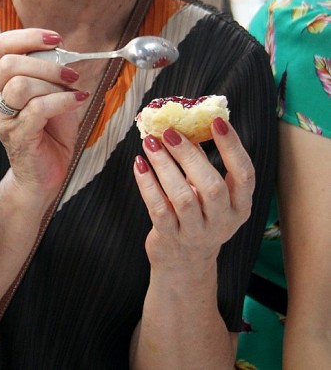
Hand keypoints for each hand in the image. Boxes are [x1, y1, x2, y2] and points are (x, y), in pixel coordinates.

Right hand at [0, 29, 90, 198]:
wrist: (44, 174)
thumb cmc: (49, 132)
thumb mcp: (50, 93)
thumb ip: (50, 71)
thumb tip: (62, 49)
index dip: (27, 36)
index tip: (55, 39)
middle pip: (8, 63)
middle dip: (46, 63)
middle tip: (71, 73)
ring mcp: (2, 119)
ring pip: (20, 85)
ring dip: (53, 83)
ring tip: (74, 89)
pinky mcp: (17, 136)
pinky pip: (38, 108)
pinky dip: (63, 100)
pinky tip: (77, 101)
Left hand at [133, 117, 255, 270]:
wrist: (184, 262)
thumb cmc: (197, 215)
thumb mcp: (207, 193)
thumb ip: (200, 163)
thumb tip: (184, 124)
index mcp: (240, 205)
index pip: (244, 174)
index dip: (232, 146)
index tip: (216, 121)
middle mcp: (223, 221)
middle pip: (212, 186)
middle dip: (189, 155)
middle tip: (169, 131)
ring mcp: (197, 232)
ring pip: (183, 197)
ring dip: (164, 166)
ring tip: (150, 143)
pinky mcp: (171, 238)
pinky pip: (159, 209)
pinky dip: (147, 184)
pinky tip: (139, 164)